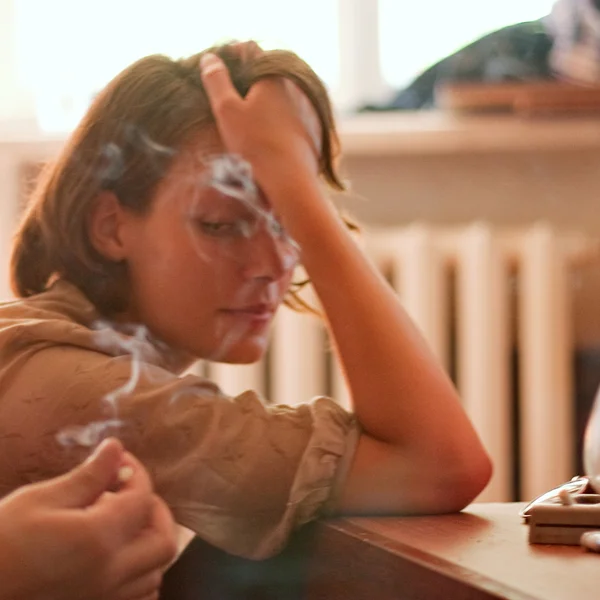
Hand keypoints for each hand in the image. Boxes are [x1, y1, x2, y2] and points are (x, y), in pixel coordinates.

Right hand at [0, 438, 176, 599]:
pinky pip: (138, 598)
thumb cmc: (0, 542)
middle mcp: (110, 575)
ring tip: (124, 525)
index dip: (136, 473)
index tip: (120, 461)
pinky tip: (118, 560)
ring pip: (155, 574)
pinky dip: (140, 577)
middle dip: (155, 510)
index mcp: (98, 540)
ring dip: (149, 544)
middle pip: (163, 542)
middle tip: (130, 493)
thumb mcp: (39, 500)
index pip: (142, 499)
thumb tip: (117, 448)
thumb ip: (88, 476)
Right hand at [199, 51, 321, 198]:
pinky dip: (277, 119)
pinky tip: (265, 136)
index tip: (216, 69)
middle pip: (266, 73)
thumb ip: (216, 80)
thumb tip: (210, 58)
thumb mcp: (226, 111)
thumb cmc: (255, 146)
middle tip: (228, 96)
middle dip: (246, 79)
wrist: (290, 182)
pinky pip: (292, 117)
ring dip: (263, 100)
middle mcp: (296, 86)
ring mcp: (308, 109)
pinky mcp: (314, 131)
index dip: (230, 55)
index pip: (250, 50)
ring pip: (280, 96)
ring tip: (245, 118)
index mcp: (274, 75)